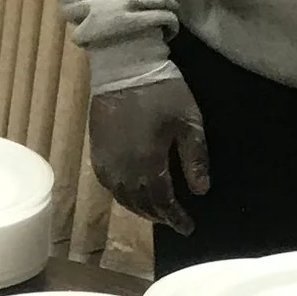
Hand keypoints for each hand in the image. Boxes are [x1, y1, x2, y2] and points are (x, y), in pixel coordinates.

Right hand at [89, 70, 209, 236]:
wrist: (124, 67)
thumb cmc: (162, 92)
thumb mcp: (189, 122)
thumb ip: (195, 158)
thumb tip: (200, 191)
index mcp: (148, 163)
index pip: (162, 201)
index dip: (175, 217)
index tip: (188, 228)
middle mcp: (123, 168)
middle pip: (140, 203)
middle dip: (158, 216)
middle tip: (173, 221)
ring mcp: (106, 160)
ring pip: (122, 196)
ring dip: (139, 208)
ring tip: (154, 211)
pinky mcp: (96, 150)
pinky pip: (107, 183)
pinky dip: (121, 194)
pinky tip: (130, 192)